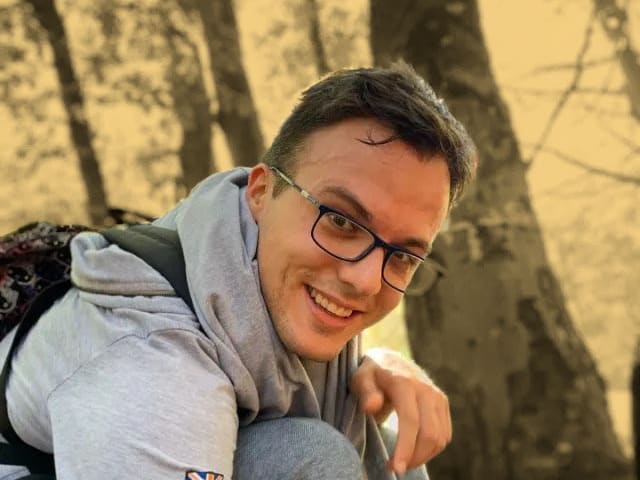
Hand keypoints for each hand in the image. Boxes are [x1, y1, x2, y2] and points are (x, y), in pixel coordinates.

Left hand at [350, 348, 451, 474]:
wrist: (389, 361)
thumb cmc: (371, 374)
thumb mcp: (360, 379)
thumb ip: (366, 392)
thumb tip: (372, 406)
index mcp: (405, 383)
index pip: (410, 421)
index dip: (405, 447)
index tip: (396, 468)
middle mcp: (426, 389)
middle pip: (429, 433)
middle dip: (414, 457)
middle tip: (394, 467)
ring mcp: (437, 396)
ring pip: (440, 437)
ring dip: (423, 456)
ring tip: (402, 461)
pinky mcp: (442, 403)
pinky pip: (444, 434)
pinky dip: (432, 449)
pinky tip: (414, 452)